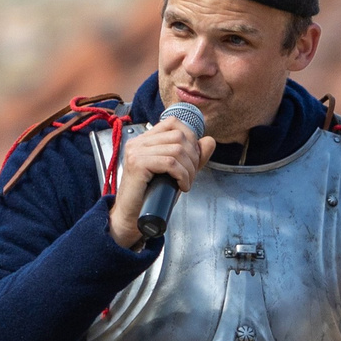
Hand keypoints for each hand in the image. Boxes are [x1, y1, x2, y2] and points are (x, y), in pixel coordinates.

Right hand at [109, 119, 218, 248]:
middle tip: (190, 176)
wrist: (131, 217)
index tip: (192, 159)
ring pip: (177, 149)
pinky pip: (170, 163)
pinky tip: (181, 186)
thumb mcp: (177, 173)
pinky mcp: (137, 164)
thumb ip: (193, 157)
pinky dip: (182, 175)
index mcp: (145, 140)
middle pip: (179, 136)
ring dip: (189, 169)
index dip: (190, 138)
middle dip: (193, 157)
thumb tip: (209, 141)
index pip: (172, 123)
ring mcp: (136, 151)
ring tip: (185, 183)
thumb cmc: (152, 197)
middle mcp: (138, 142)